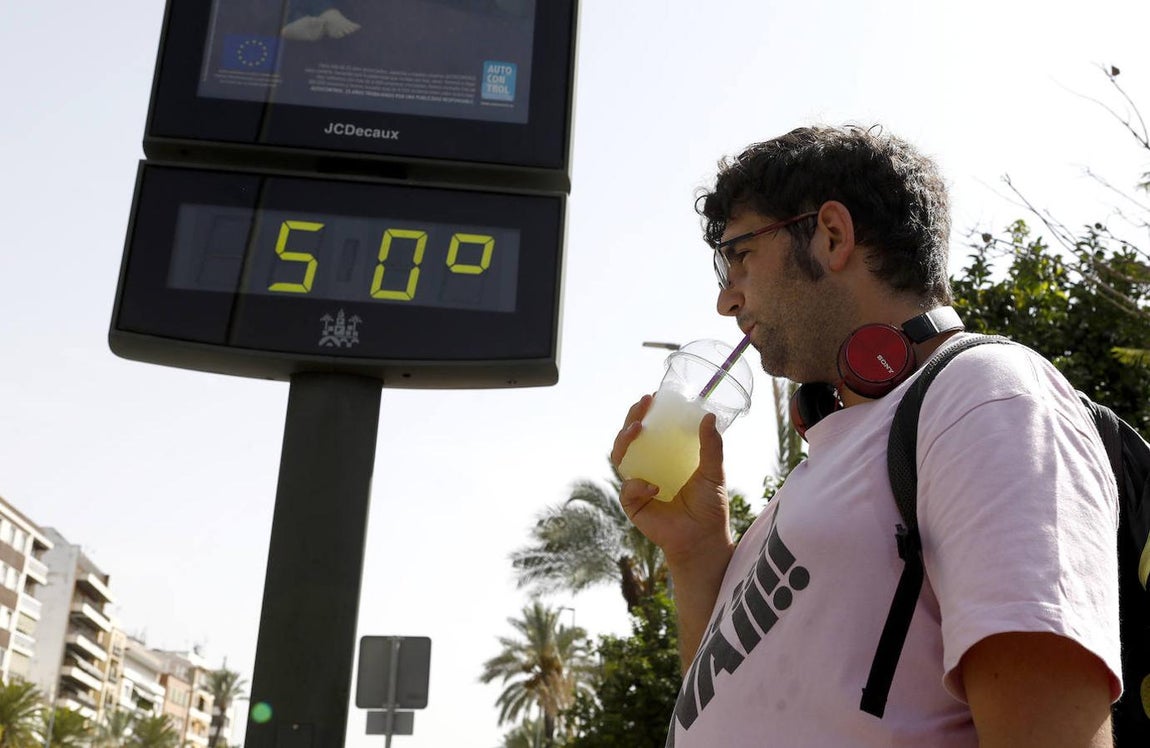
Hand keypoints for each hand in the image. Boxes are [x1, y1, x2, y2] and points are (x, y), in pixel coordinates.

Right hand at [611, 395, 734, 563]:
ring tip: (636, 429)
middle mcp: (647, 468)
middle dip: (631, 419)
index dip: (645, 413)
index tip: (652, 397)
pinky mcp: (633, 504)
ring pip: (620, 457)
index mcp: (664, 458)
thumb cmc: (709, 506)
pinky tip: (654, 488)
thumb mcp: (713, 471)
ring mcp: (637, 485)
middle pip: (629, 440)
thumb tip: (709, 417)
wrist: (704, 538)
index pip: (649, 431)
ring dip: (624, 441)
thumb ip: (711, 446)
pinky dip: (638, 485)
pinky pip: (628, 489)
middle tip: (642, 405)